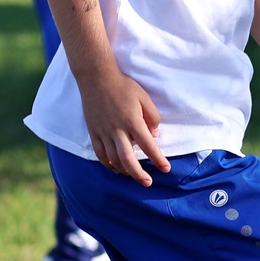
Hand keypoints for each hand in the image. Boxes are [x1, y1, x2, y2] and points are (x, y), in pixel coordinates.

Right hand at [81, 69, 169, 185]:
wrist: (96, 77)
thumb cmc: (123, 86)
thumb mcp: (144, 97)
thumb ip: (152, 117)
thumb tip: (153, 135)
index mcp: (132, 121)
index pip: (148, 146)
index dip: (158, 160)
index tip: (165, 169)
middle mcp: (117, 130)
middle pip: (128, 159)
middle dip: (139, 174)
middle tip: (148, 183)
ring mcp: (103, 132)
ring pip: (114, 159)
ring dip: (125, 171)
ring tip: (133, 176)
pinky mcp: (93, 132)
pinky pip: (100, 153)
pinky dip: (108, 164)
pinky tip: (115, 168)